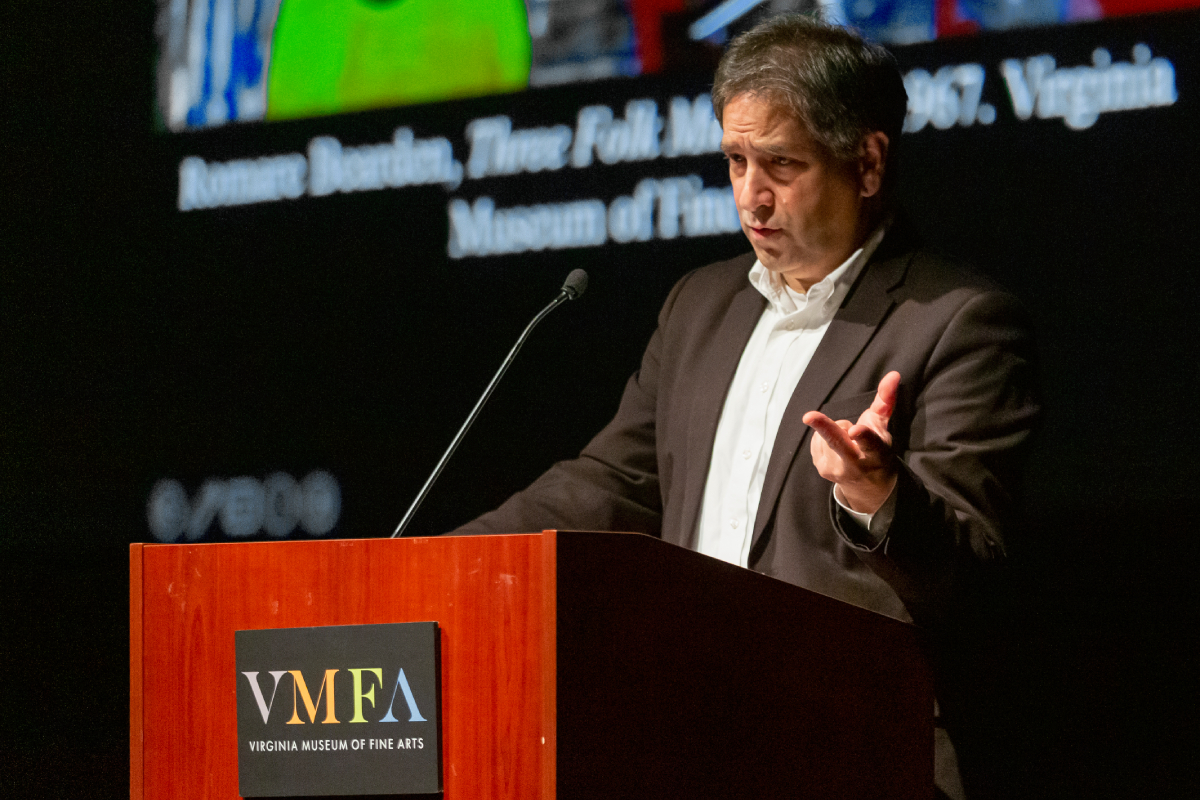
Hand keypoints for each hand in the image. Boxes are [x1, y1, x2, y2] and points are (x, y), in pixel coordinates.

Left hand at [802, 371, 900, 514]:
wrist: (869, 487)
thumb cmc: (878, 450)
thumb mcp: (884, 428)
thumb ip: (886, 401)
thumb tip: (894, 374)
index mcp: (876, 453)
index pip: (871, 443)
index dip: (863, 435)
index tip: (854, 430)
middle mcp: (856, 463)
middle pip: (837, 442)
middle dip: (824, 427)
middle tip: (808, 416)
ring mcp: (836, 469)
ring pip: (826, 433)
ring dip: (835, 431)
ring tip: (848, 442)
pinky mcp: (822, 470)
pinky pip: (816, 440)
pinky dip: (825, 439)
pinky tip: (837, 449)